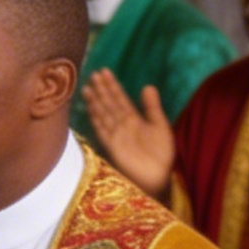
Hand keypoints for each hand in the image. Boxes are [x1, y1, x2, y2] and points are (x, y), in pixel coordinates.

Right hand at [83, 70, 174, 198]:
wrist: (158, 176)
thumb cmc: (161, 154)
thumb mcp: (160, 126)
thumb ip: (152, 107)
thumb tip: (147, 86)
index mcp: (135, 119)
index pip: (121, 99)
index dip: (113, 86)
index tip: (105, 72)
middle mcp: (122, 125)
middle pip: (109, 104)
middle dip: (102, 90)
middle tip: (93, 74)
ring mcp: (116, 135)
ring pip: (103, 114)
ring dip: (95, 101)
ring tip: (87, 87)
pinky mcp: (111, 146)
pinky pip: (101, 129)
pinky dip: (95, 118)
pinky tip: (90, 107)